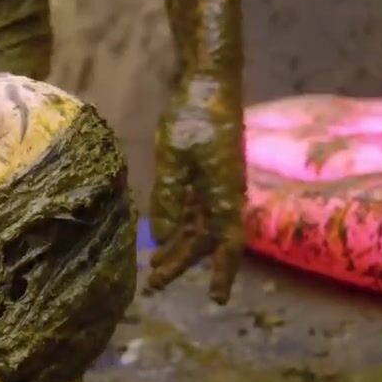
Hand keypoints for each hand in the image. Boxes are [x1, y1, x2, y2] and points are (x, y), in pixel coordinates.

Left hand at [147, 74, 245, 302]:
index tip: (217, 299)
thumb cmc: (194, 118)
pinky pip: (194, 207)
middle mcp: (225, 193)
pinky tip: (162, 235)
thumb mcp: (174, 160)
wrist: (208, 82)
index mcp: (224, 193)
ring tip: (155, 267)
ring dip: (179, 246)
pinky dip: (178, 224)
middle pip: (206, 239)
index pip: (226, 243)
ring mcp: (216, 182)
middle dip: (184, 262)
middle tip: (155, 284)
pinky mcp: (206, 171)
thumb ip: (168, 199)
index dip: (223, 272)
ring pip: (198, 225)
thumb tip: (162, 237)